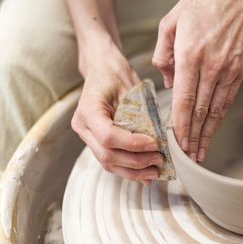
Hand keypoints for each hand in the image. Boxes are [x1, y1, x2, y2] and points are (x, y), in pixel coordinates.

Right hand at [72, 40, 163, 184]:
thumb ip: (140, 113)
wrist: (101, 69)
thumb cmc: (115, 74)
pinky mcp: (94, 142)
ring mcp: (86, 136)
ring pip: (107, 163)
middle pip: (107, 155)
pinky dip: (128, 169)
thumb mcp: (130, 88)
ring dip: (133, 171)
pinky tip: (145, 174)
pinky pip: (109, 161)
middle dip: (136, 162)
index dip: (134, 144)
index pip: (109, 136)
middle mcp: (82, 126)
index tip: (155, 144)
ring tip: (155, 172)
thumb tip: (159, 139)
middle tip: (159, 160)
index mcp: (88, 110)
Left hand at [152, 0, 242, 162]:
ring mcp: (229, 70)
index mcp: (190, 55)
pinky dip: (219, 118)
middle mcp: (211, 67)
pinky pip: (228, 100)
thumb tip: (166, 83)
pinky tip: (213, 130)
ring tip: (200, 152)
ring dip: (207, 134)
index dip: (180, 126)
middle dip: (193, 137)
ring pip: (216, 110)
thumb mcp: (170, 22)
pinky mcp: (241, 71)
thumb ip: (163, 54)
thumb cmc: (202, 5)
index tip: (176, 143)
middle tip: (187, 158)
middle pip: (200, 111)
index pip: (183, 100)